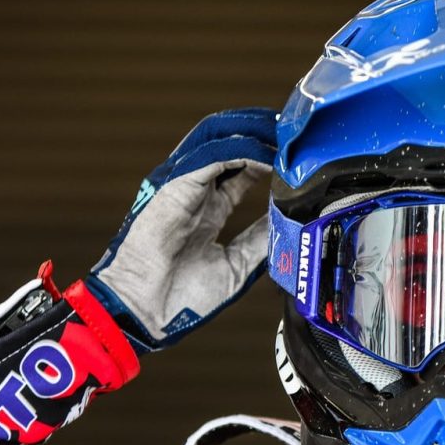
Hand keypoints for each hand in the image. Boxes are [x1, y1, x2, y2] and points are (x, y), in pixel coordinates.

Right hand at [85, 108, 276, 350]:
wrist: (148, 312)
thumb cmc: (181, 298)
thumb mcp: (235, 265)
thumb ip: (259, 240)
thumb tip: (289, 223)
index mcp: (206, 209)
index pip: (240, 168)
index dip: (268, 157)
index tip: (297, 156)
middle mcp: (194, 191)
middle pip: (230, 144)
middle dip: (262, 134)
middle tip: (294, 134)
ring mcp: (183, 184)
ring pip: (219, 138)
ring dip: (254, 132)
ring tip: (284, 133)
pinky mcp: (176, 184)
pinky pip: (215, 154)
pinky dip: (245, 151)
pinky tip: (269, 158)